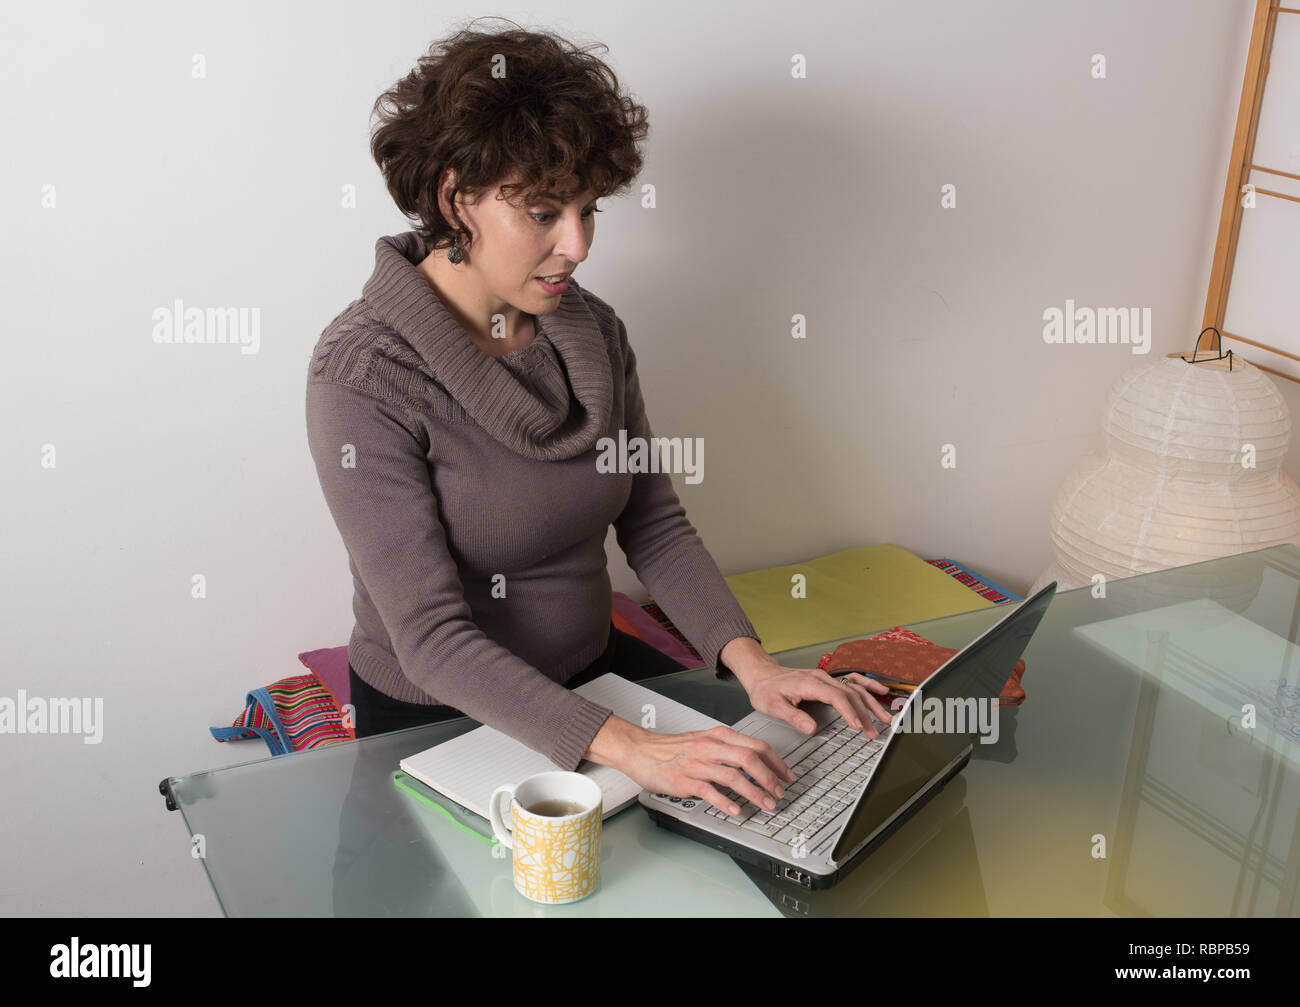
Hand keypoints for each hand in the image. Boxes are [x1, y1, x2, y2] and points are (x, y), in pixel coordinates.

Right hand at [590, 719, 795, 815]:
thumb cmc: (672, 748)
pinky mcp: (685, 780)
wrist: (641, 750)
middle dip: (770, 778)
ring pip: (734, 776)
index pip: (756, 745)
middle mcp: (711, 747)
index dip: (776, 762)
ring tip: (765, 805)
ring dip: (754, 793)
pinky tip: (736, 811)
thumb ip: (728, 750)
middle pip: (750, 759)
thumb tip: (754, 764)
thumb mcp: (704, 740)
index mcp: (719, 735)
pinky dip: (726, 802)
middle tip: (780, 793)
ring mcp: (698, 764)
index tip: (787, 776)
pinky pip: (710, 791)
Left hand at [736, 661, 894, 737]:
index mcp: (810, 683)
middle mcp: (821, 678)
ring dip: (871, 704)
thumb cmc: (766, 689)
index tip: (858, 726)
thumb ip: (793, 716)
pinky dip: (868, 688)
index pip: (836, 697)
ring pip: (855, 689)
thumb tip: (812, 729)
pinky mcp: (827, 681)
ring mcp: (826, 678)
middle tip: (874, 733)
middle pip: (850, 694)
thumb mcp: (773, 705)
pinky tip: (881, 693)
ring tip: (884, 719)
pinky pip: (852, 682)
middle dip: (865, 714)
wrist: (762, 674)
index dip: (849, 712)